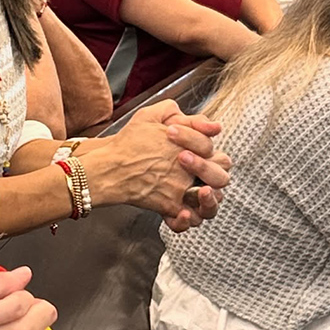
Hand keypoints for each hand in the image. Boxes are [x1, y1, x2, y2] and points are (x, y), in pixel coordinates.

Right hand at [79, 99, 231, 227]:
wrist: (109, 169)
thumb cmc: (126, 144)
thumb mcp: (148, 115)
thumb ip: (173, 110)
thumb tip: (201, 120)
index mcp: (188, 145)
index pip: (210, 145)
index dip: (201, 143)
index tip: (184, 148)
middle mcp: (189, 168)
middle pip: (220, 174)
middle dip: (211, 171)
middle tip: (195, 171)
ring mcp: (181, 188)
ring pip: (210, 200)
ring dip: (208, 199)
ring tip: (197, 193)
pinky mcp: (169, 206)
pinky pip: (189, 218)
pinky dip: (187, 219)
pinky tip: (182, 211)